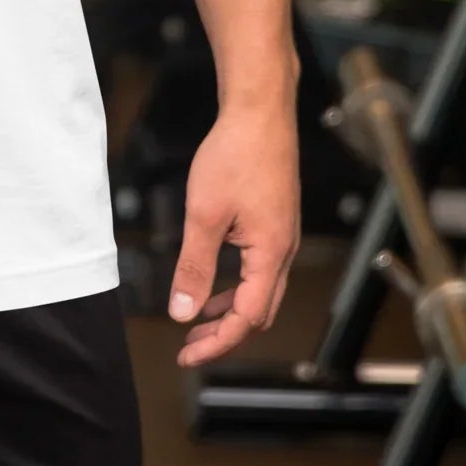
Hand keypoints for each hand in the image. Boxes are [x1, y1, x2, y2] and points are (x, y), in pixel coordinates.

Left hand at [169, 97, 299, 367]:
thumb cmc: (236, 155)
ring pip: (260, 291)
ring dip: (230, 309)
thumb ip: (194, 266)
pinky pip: (259, 268)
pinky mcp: (275, 221)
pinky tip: (214, 277)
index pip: (247, 319)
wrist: (260, 111)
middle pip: (258, 312)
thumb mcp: (205, 214)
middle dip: (225, 333)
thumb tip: (183, 311)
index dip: (217, 342)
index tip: (187, 354)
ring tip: (198, 318)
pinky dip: (236, 284)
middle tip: (190, 344)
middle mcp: (283, 251)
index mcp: (270, 255)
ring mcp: (282, 235)